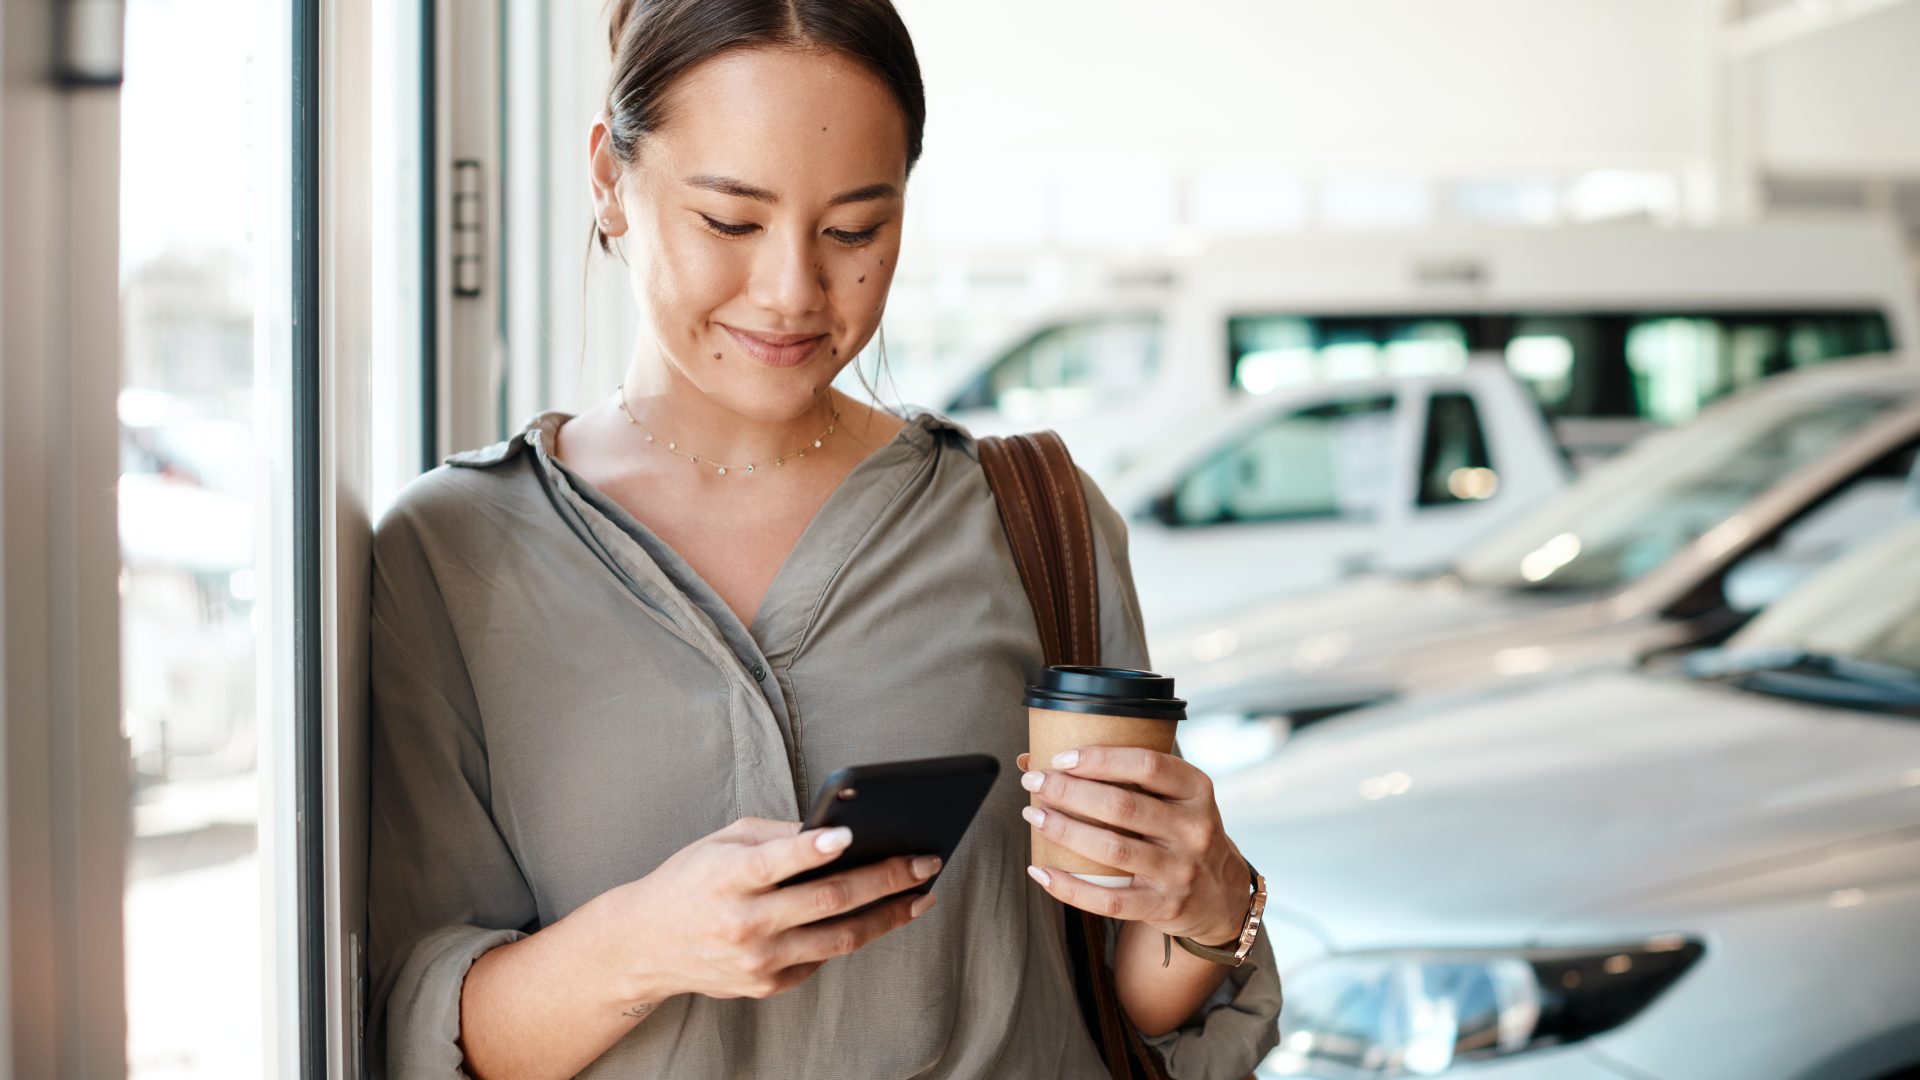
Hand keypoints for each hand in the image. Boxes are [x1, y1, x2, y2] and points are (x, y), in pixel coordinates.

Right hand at [598, 817, 939, 1005]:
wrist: (645, 945)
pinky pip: (822, 958)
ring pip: (840, 939)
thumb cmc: (693, 879)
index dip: (813, 849)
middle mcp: (743, 923)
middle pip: (827, 902)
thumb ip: (777, 836)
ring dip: (889, 915)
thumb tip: (840, 831)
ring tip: (922, 895)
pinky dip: (852, 934)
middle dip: (885, 879)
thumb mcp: (722, 841)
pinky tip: (879, 915)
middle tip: (926, 861)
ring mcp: (757, 960)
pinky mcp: (766, 985)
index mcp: (727, 878)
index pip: (775, 862)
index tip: (851, 833)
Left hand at [1017, 748, 1249, 945]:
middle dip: (1069, 791)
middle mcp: (1193, 829)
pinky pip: (1108, 900)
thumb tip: (1033, 758)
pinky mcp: (1163, 906)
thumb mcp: (1173, 798)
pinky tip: (1040, 870)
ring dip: (1064, 830)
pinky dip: (1068, 886)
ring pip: (1112, 849)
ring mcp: (1180, 871)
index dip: (1100, 759)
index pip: (1147, 765)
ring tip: (1034, 816)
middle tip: (1035, 783)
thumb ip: (1122, 776)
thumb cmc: (1180, 832)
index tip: (1060, 758)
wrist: (1221, 894)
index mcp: (1196, 790)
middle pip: (1122, 806)